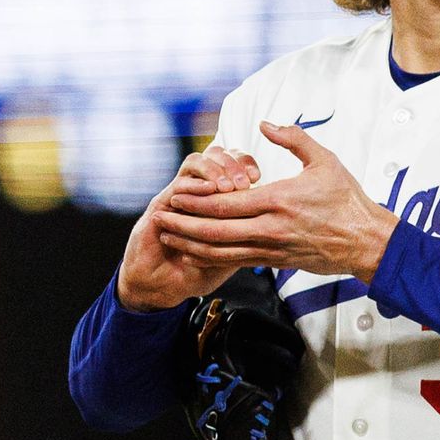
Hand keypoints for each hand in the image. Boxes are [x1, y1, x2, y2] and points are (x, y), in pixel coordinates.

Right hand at [116, 146, 261, 312]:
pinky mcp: (161, 205)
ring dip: (213, 169)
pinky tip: (208, 190)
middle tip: (244, 180)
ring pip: (197, 161)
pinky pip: (178, 183)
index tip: (258, 176)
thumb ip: (252, 236)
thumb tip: (277, 224)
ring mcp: (180, 195)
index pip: (235, 161)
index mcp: (217, 196)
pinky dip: (195, 183)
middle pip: (216, 154)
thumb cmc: (200, 270)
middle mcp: (198, 189)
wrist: (162, 285)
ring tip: (226, 185)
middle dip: (232, 162)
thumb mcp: (235, 254)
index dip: (246, 163)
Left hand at [157, 121, 399, 283]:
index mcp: (278, 200)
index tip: (175, 193)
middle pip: (215, 230)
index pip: (225, 202)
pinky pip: (236, 262)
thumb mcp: (324, 160)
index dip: (195, 200)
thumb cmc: (347, 199)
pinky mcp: (275, 261)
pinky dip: (211, 257)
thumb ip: (292, 139)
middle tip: (159, 217)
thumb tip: (265, 125)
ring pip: (220, 251)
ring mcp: (271, 248)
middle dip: (182, 224)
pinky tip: (196, 252)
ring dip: (190, 244)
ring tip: (168, 237)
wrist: (366, 241)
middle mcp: (270, 228)